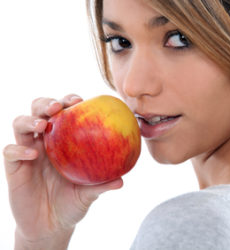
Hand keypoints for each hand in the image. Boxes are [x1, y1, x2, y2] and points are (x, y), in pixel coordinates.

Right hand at [3, 94, 123, 248]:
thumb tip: (122, 180)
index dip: (69, 102)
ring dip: (30, 120)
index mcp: (64, 141)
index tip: (81, 100)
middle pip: (39, 111)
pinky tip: (33, 154)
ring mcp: (28, 152)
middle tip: (58, 107)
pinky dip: (19, 149)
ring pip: (21, 124)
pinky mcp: (14, 167)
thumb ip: (102, 186)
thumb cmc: (73, 203)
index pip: (64, 113)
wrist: (51, 226)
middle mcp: (45, 142)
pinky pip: (11, 152)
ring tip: (43, 125)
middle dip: (46, 103)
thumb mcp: (89, 194)